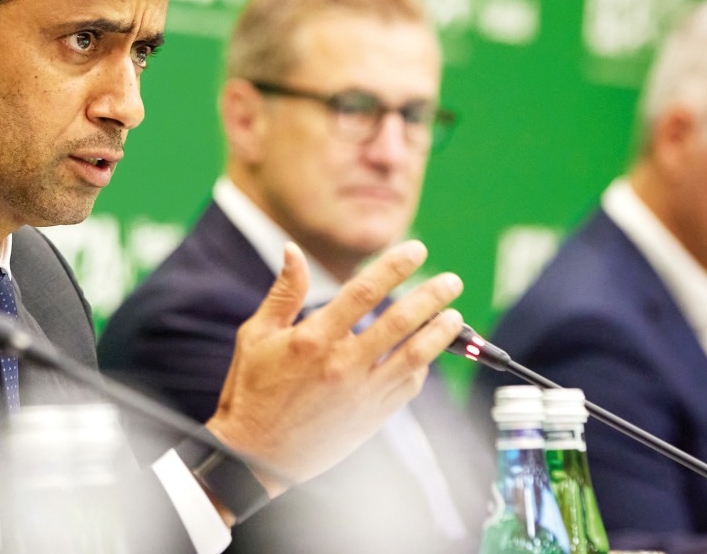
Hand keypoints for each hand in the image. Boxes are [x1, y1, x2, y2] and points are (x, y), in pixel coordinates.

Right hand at [203, 239, 462, 493]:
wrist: (256, 456)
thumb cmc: (251, 391)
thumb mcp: (256, 335)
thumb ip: (283, 292)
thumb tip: (293, 250)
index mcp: (312, 338)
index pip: (363, 292)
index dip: (393, 267)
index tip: (415, 250)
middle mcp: (342, 364)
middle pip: (399, 321)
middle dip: (430, 296)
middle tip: (451, 280)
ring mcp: (361, 393)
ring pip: (413, 356)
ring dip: (439, 333)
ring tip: (455, 315)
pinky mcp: (371, 418)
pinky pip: (407, 387)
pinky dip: (422, 366)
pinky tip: (428, 352)